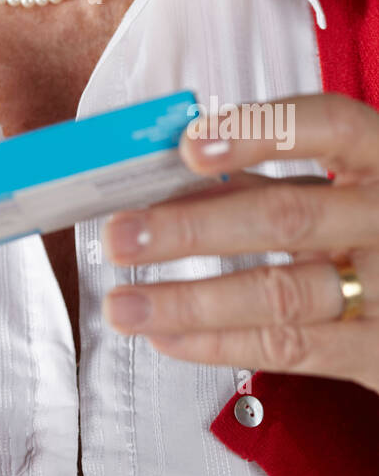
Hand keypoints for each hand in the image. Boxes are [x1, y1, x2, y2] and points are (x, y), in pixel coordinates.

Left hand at [100, 92, 378, 394]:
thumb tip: (168, 175)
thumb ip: (266, 178)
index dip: (259, 131)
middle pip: (289, 217)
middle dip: (193, 226)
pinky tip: (166, 334)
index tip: (188, 144)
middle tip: (121, 234)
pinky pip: (288, 350)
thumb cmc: (374, 229)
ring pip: (280, 294)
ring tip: (123, 302)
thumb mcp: (342, 188)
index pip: (329, 126)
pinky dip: (217, 343)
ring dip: (189, 300)